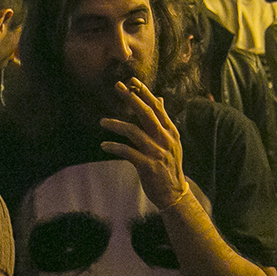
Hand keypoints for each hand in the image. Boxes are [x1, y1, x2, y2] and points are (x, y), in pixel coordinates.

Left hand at [99, 77, 189, 210]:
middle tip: (117, 87)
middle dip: (131, 98)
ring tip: (102, 122)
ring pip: (134, 132)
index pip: (157, 107)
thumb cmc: (169, 165)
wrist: (174, 194)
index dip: (144, 93)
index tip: (131, 81)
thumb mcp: (171, 141)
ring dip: (116, 125)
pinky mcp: (148, 166)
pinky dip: (115, 147)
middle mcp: (165, 139)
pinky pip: (128, 152)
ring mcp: (157, 152)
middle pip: (146, 114)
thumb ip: (163, 120)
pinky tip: (104, 145)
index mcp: (170, 131)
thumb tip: (160, 98)